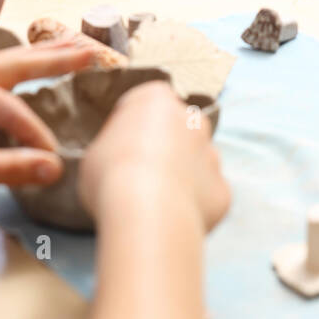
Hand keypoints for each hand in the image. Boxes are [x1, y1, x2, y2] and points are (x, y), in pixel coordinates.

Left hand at [0, 41, 93, 206]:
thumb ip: (6, 168)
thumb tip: (53, 167)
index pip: (10, 108)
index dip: (35, 135)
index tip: (52, 161)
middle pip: (12, 63)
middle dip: (53, 59)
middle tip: (91, 51)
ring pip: (1, 65)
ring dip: (37, 59)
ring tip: (70, 51)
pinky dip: (16, 71)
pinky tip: (28, 72)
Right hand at [79, 81, 230, 230]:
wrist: (147, 214)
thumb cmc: (112, 175)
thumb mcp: (95, 154)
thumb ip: (114, 148)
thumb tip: (120, 160)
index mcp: (156, 100)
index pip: (146, 103)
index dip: (132, 126)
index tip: (120, 148)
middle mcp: (192, 120)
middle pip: (179, 129)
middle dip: (165, 147)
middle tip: (139, 175)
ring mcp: (212, 154)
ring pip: (197, 162)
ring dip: (182, 176)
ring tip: (155, 202)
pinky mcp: (222, 189)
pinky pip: (206, 195)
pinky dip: (194, 205)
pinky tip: (172, 219)